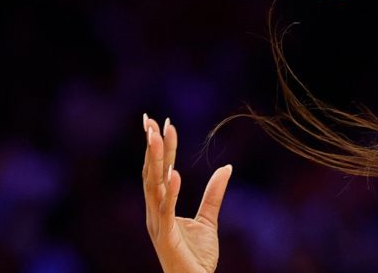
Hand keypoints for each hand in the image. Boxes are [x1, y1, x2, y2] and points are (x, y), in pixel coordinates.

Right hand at [142, 114, 232, 272]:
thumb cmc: (197, 257)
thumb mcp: (209, 219)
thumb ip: (213, 194)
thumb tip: (226, 167)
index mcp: (162, 207)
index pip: (160, 171)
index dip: (162, 148)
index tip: (163, 123)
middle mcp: (154, 213)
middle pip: (151, 173)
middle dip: (152, 147)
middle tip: (152, 120)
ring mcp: (157, 224)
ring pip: (153, 186)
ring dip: (155, 161)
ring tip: (156, 136)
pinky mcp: (166, 236)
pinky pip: (166, 210)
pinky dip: (169, 191)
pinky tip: (174, 173)